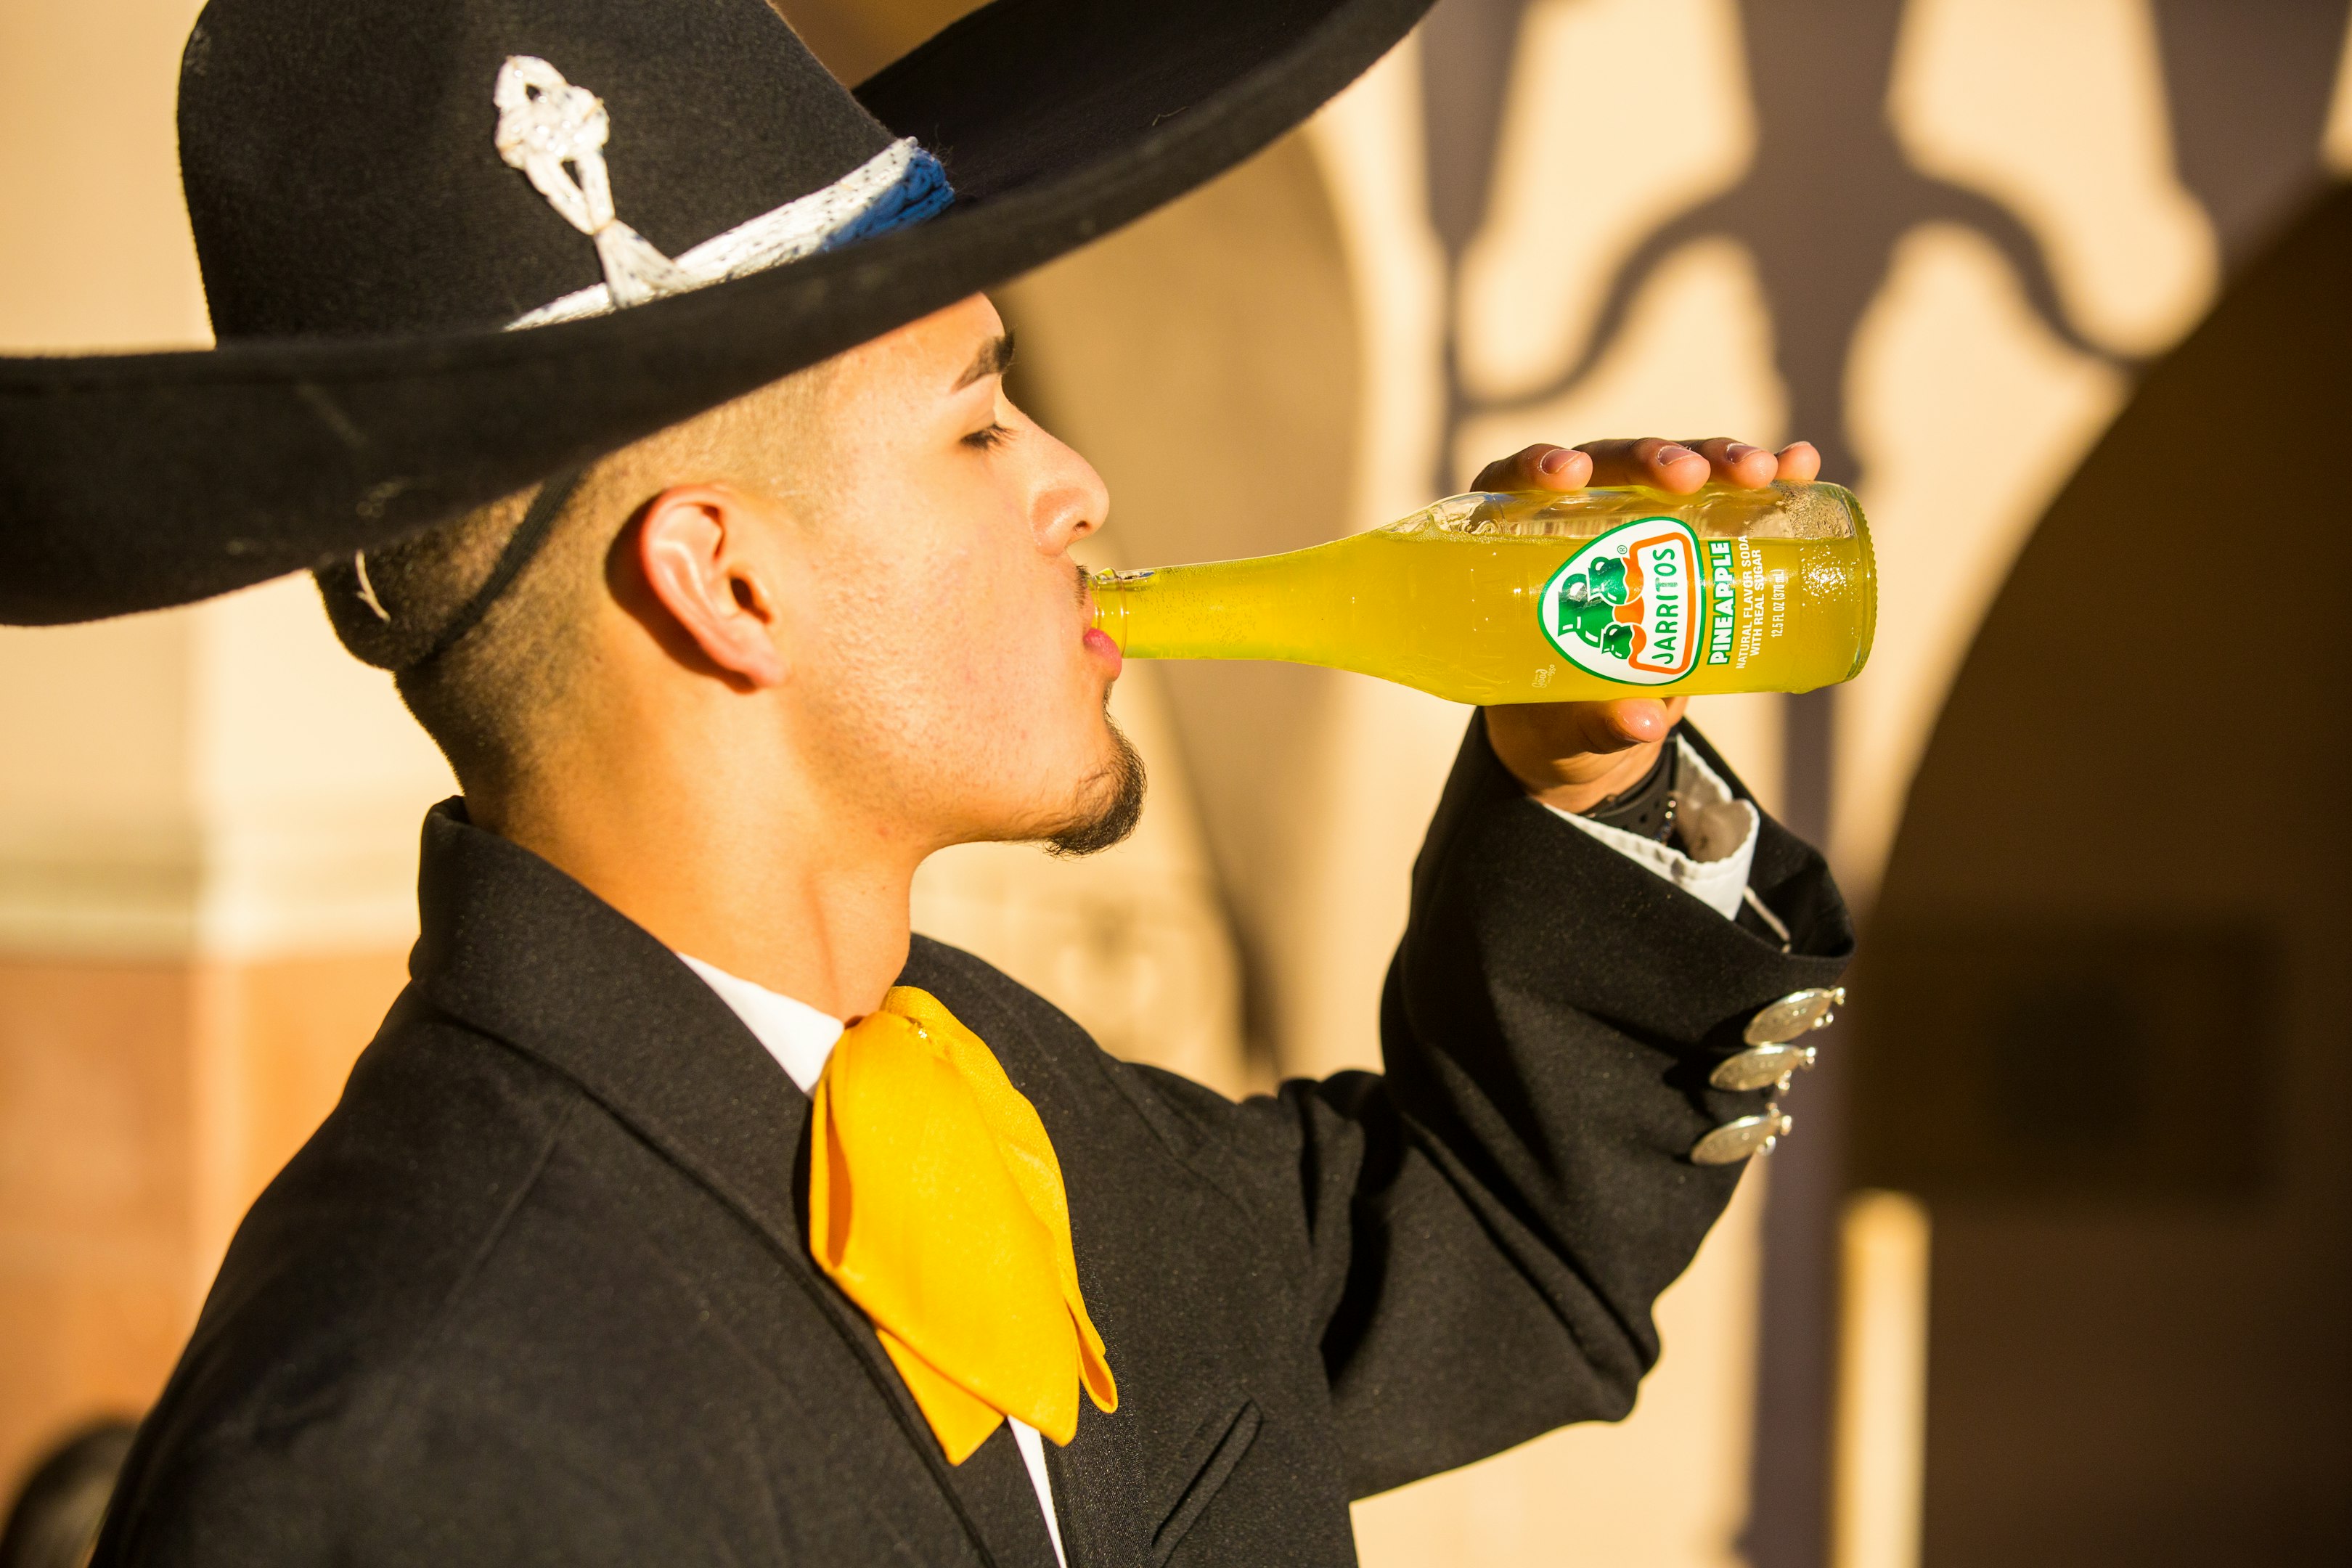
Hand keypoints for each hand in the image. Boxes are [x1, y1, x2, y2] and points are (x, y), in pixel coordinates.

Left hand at [1474, 436, 1819, 814]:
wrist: (1598, 736)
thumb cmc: (1553, 724)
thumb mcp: (1565, 731)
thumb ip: (1595, 726)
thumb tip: (1644, 722)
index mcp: (1515, 551)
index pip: (1513, 486)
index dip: (1539, 466)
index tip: (1570, 475)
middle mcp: (1574, 520)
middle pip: (1606, 467)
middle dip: (1651, 460)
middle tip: (1687, 478)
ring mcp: (1637, 524)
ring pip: (1673, 474)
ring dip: (1716, 460)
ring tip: (1759, 473)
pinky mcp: (1692, 542)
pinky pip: (1728, 501)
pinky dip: (1767, 480)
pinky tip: (1800, 466)